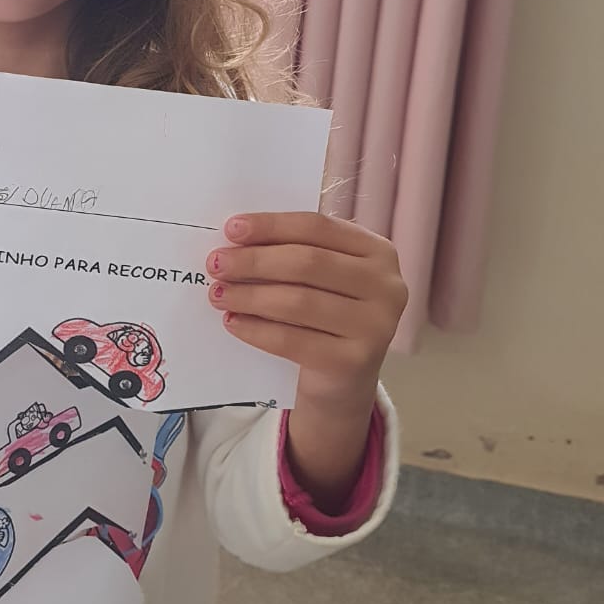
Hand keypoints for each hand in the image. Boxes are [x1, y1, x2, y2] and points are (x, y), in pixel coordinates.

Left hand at [207, 213, 406, 503]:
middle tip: (217, 263)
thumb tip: (236, 240)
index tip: (231, 228)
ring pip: (298, 302)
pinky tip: (233, 322)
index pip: (318, 227)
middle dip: (255, 261)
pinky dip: (256, 329)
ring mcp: (375, 326)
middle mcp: (386, 286)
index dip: (272, 225)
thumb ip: (294, 252)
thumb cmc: (328, 313)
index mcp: (378, 251)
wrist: (345, 377)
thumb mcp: (323, 276)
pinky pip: (292, 340)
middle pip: (308, 263)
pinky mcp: (354, 361)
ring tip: (218, 293)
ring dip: (250, 296)